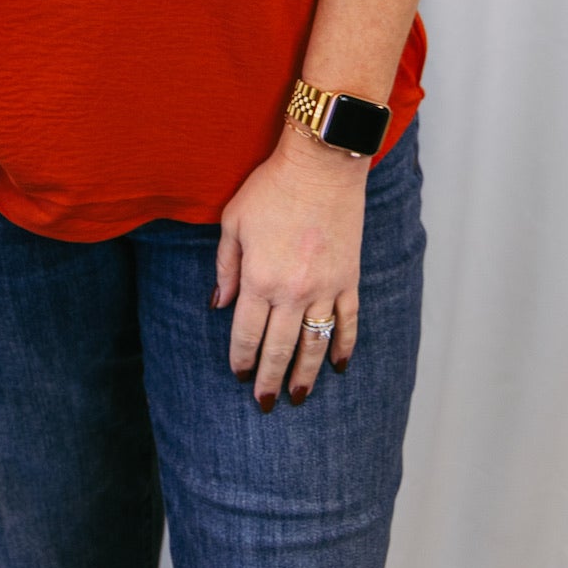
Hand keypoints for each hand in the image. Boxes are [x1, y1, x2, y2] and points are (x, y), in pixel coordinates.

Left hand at [214, 124, 367, 408]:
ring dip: (306, 375)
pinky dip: (345, 347)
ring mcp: (325, 287)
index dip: (241, 360)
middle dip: (269, 380)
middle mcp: (292, 291)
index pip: (247, 334)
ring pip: (315, 344)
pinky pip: (348, 322)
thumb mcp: (234, 222)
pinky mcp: (349, 278)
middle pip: (279, 349)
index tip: (239, 376)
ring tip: (298, 396)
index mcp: (259, 278)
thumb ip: (225, 267)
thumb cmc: (271, 187)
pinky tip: (339, 366)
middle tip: (265, 403)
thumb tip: (218, 304)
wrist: (322, 164)